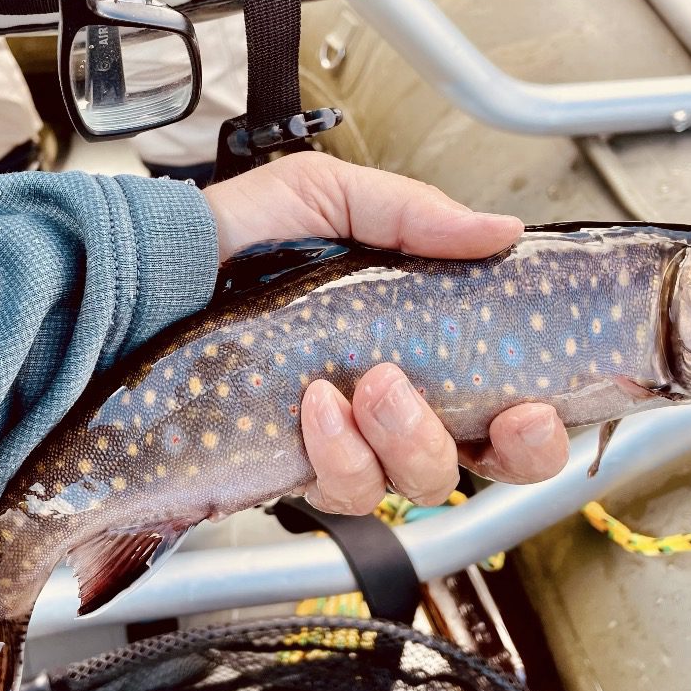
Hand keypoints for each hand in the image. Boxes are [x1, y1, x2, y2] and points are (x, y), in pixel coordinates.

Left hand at [202, 152, 569, 512]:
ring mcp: (348, 441)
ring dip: (409, 438)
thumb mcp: (328, 200)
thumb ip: (413, 214)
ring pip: (417, 482)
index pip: (509, 402)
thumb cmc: (237, 237)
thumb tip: (501, 230)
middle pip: (484, 463)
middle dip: (503, 450)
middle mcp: (395, 402)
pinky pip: (346, 490)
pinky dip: (339, 453)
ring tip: (370, 384)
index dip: (540, 425)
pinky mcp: (298, 467)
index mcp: (421, 341)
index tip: (538, 406)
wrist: (151, 279)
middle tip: (485, 404)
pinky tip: (315, 407)